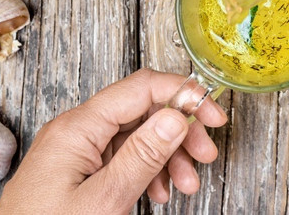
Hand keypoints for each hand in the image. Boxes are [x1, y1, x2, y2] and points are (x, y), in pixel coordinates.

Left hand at [0, 68, 227, 213]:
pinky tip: (158, 192)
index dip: (184, 94)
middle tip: (206, 155)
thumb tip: (176, 115)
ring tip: (186, 184)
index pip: (141, 88)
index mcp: (78, 127)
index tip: (213, 114)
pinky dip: (147, 169)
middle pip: (142, 110)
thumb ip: (142, 155)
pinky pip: (120, 156)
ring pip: (135, 135)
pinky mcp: (76, 169)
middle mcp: (76, 130)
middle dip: (179, 131)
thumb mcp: (104, 199)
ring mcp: (75, 149)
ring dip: (167, 155)